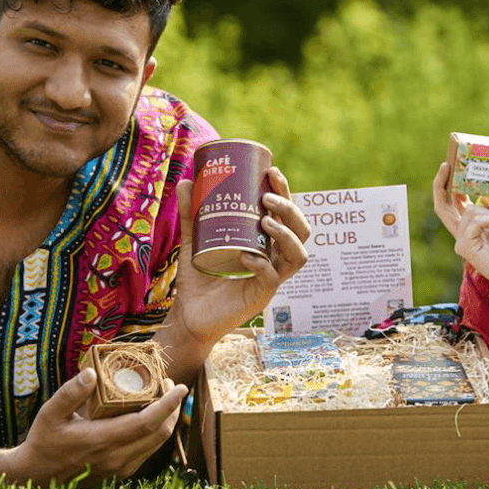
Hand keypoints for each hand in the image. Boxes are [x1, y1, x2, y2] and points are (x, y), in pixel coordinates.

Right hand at [7, 368, 186, 484]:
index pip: (146, 422)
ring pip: (157, 442)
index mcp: (101, 440)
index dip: (168, 404)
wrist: (38, 475)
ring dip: (166, 418)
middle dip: (172, 407)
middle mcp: (115, 457)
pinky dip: (155, 430)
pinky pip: (147, 449)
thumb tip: (91, 372)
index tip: (180, 387)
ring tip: (161, 395)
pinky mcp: (121, 472)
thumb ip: (70, 393)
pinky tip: (149, 414)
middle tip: (168, 383)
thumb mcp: (50, 413)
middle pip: (160, 432)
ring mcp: (120, 467)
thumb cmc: (44, 440)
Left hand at [167, 166, 310, 346]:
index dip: (286, 193)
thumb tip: (188, 181)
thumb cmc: (198, 281)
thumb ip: (192, 214)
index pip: (287, 216)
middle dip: (290, 210)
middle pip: (301, 232)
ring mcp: (271, 280)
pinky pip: (272, 279)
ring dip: (286, 235)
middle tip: (267, 197)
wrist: (188, 316)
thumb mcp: (194, 241)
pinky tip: (247, 256)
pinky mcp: (260, 298)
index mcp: (265, 245)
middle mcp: (274, 261)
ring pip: (298, 256)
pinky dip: (262, 264)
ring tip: (265, 221)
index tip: (272, 172)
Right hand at [431, 162, 488, 290]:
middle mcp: (463, 233)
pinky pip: (476, 221)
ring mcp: (461, 241)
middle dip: (440, 184)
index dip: (447, 185)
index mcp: (472, 226)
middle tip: (447, 165)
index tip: (451, 166)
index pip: (452, 203)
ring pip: (470, 210)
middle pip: (442, 206)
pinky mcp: (464, 247)